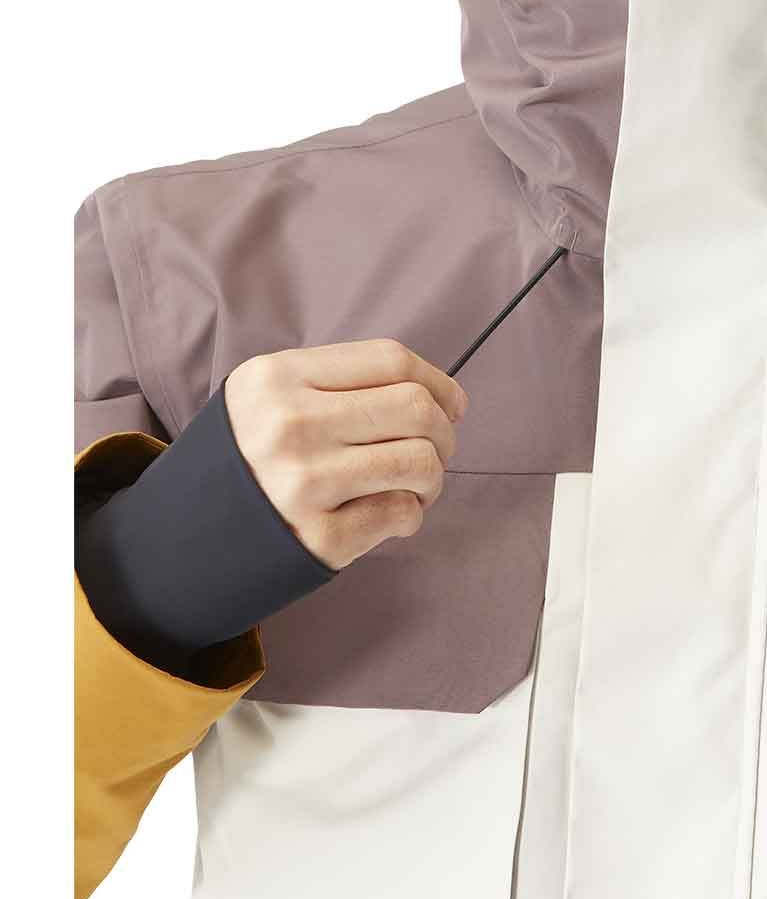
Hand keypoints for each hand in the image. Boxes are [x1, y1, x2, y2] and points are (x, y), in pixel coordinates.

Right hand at [224, 339, 469, 569]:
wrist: (182, 538)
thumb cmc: (247, 460)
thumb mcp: (267, 397)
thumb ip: (338, 384)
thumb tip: (437, 395)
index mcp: (277, 378)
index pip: (390, 360)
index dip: (437, 381)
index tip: (452, 403)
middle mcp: (289, 426)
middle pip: (414, 408)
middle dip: (443, 431)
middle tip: (436, 449)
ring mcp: (304, 483)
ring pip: (419, 461)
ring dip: (433, 476)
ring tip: (415, 484)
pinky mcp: (319, 538)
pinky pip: (402, 513)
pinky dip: (410, 513)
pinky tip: (388, 513)